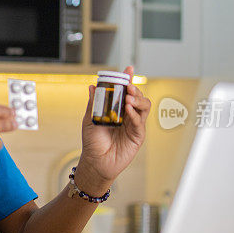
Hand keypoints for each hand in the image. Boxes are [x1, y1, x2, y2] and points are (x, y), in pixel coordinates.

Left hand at [75, 66, 150, 194]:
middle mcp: (127, 115)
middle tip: (128, 86)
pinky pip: (139, 122)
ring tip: (128, 98)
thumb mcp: (89, 119)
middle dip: (135, 89)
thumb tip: (92, 86)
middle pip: (138, 97)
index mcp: (117, 109)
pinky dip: (135, 114)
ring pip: (143, 106)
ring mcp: (134, 125)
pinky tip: (128, 110)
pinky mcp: (137, 136)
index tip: (128, 70)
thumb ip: (93, 103)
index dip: (128, 80)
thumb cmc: (93, 142)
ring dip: (138, 99)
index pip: (125, 92)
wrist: (95, 162)